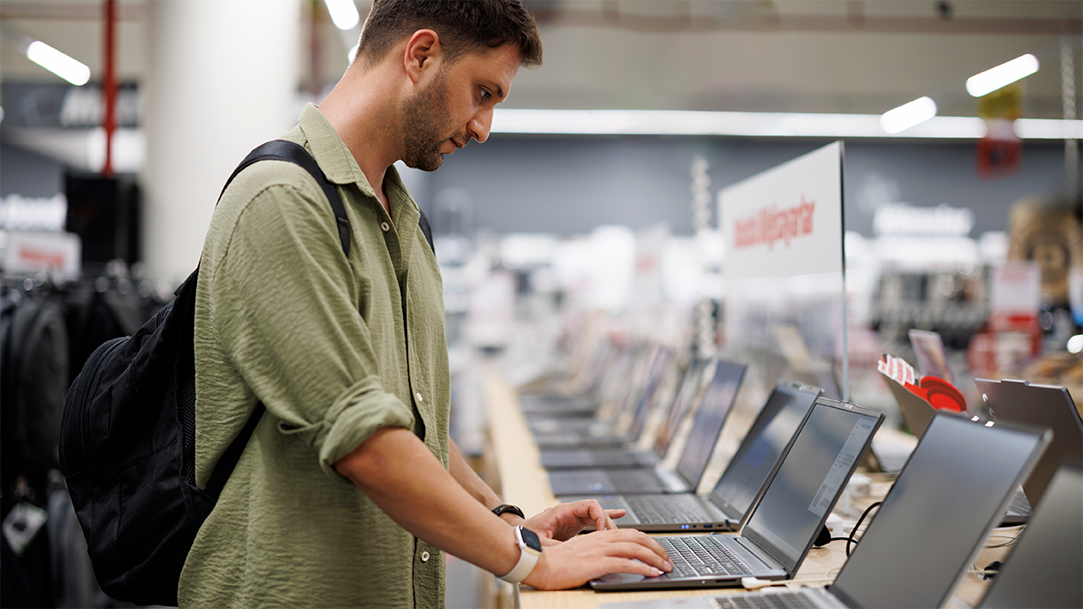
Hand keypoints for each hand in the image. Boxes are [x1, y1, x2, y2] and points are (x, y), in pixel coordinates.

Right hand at [521, 529, 672, 589]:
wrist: (537, 562)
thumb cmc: (554, 563)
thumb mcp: (579, 554)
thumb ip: (595, 554)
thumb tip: (611, 562)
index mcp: (597, 537)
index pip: (630, 534)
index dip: (647, 541)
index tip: (658, 551)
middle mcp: (600, 540)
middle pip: (637, 538)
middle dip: (656, 548)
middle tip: (668, 559)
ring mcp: (599, 550)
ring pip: (635, 548)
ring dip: (655, 558)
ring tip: (666, 567)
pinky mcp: (596, 563)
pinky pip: (625, 563)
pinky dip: (642, 567)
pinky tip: (651, 573)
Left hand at [523, 500, 623, 541]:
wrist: (518, 534)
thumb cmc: (527, 536)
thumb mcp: (540, 543)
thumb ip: (555, 547)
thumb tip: (567, 553)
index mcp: (563, 511)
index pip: (590, 505)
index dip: (601, 516)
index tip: (604, 532)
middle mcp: (571, 512)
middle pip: (597, 511)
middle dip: (608, 523)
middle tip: (613, 538)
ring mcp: (574, 517)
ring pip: (597, 516)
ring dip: (608, 524)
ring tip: (618, 535)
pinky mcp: (575, 524)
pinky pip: (593, 519)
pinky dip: (606, 518)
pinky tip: (619, 514)